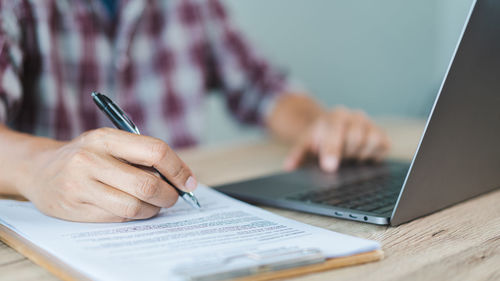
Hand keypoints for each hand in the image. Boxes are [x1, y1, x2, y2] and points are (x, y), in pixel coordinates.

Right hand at [20, 128, 196, 221]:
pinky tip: (134, 209)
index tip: (189, 182)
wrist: (39, 169)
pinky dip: (135, 216)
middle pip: (147, 184)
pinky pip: (118, 218)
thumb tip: (182, 178)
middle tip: (173, 197)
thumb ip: (141, 155)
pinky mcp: (75, 209)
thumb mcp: (110, 142)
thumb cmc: (86, 155)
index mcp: (106, 138)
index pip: (155, 151)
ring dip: (153, 209)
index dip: (178, 169)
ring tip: (154, 204)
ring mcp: (81, 186)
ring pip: (134, 207)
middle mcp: (91, 160)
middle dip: (169, 195)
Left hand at [284, 107, 389, 171]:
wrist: (335, 129)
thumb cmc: (321, 138)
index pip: (335, 131)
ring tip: (348, 157)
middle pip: (355, 138)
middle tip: (338, 159)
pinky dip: (372, 155)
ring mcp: (370, 124)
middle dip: (345, 154)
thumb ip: (297, 155)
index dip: (332, 150)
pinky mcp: (382, 135)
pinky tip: (361, 158)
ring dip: (358, 155)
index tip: (328, 166)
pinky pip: (383, 146)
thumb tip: (289, 167)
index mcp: (335, 116)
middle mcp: (355, 116)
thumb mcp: (306, 144)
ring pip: (371, 141)